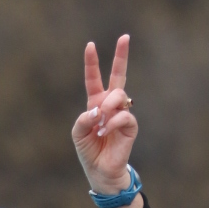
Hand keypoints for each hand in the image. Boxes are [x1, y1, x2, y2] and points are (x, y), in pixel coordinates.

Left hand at [72, 35, 141, 207]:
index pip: (94, 79)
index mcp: (95, 103)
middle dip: (121, 56)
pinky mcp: (130, 126)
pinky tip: (105, 132)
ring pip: (119, 95)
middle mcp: (110, 105)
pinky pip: (124, 115)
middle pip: (118, 76)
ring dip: (107, 107)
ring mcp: (122, 113)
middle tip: (125, 37)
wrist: (100, 170)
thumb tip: (99, 110)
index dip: (92, 63)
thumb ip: (84, 118)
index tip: (90, 45)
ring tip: (100, 123)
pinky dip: (112, 123)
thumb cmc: (88, 150)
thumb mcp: (78, 132)